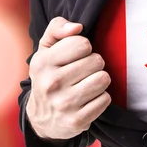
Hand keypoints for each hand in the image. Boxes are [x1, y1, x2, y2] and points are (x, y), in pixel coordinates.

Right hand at [26, 16, 111, 140]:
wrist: (41, 118)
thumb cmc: (49, 75)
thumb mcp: (46, 49)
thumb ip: (57, 28)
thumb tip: (77, 27)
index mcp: (43, 62)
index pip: (82, 44)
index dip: (85, 47)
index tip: (77, 55)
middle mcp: (51, 83)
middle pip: (97, 61)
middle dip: (94, 64)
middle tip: (83, 72)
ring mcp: (64, 104)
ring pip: (103, 79)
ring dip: (100, 80)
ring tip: (88, 83)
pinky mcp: (77, 120)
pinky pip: (105, 99)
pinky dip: (101, 98)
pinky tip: (88, 99)